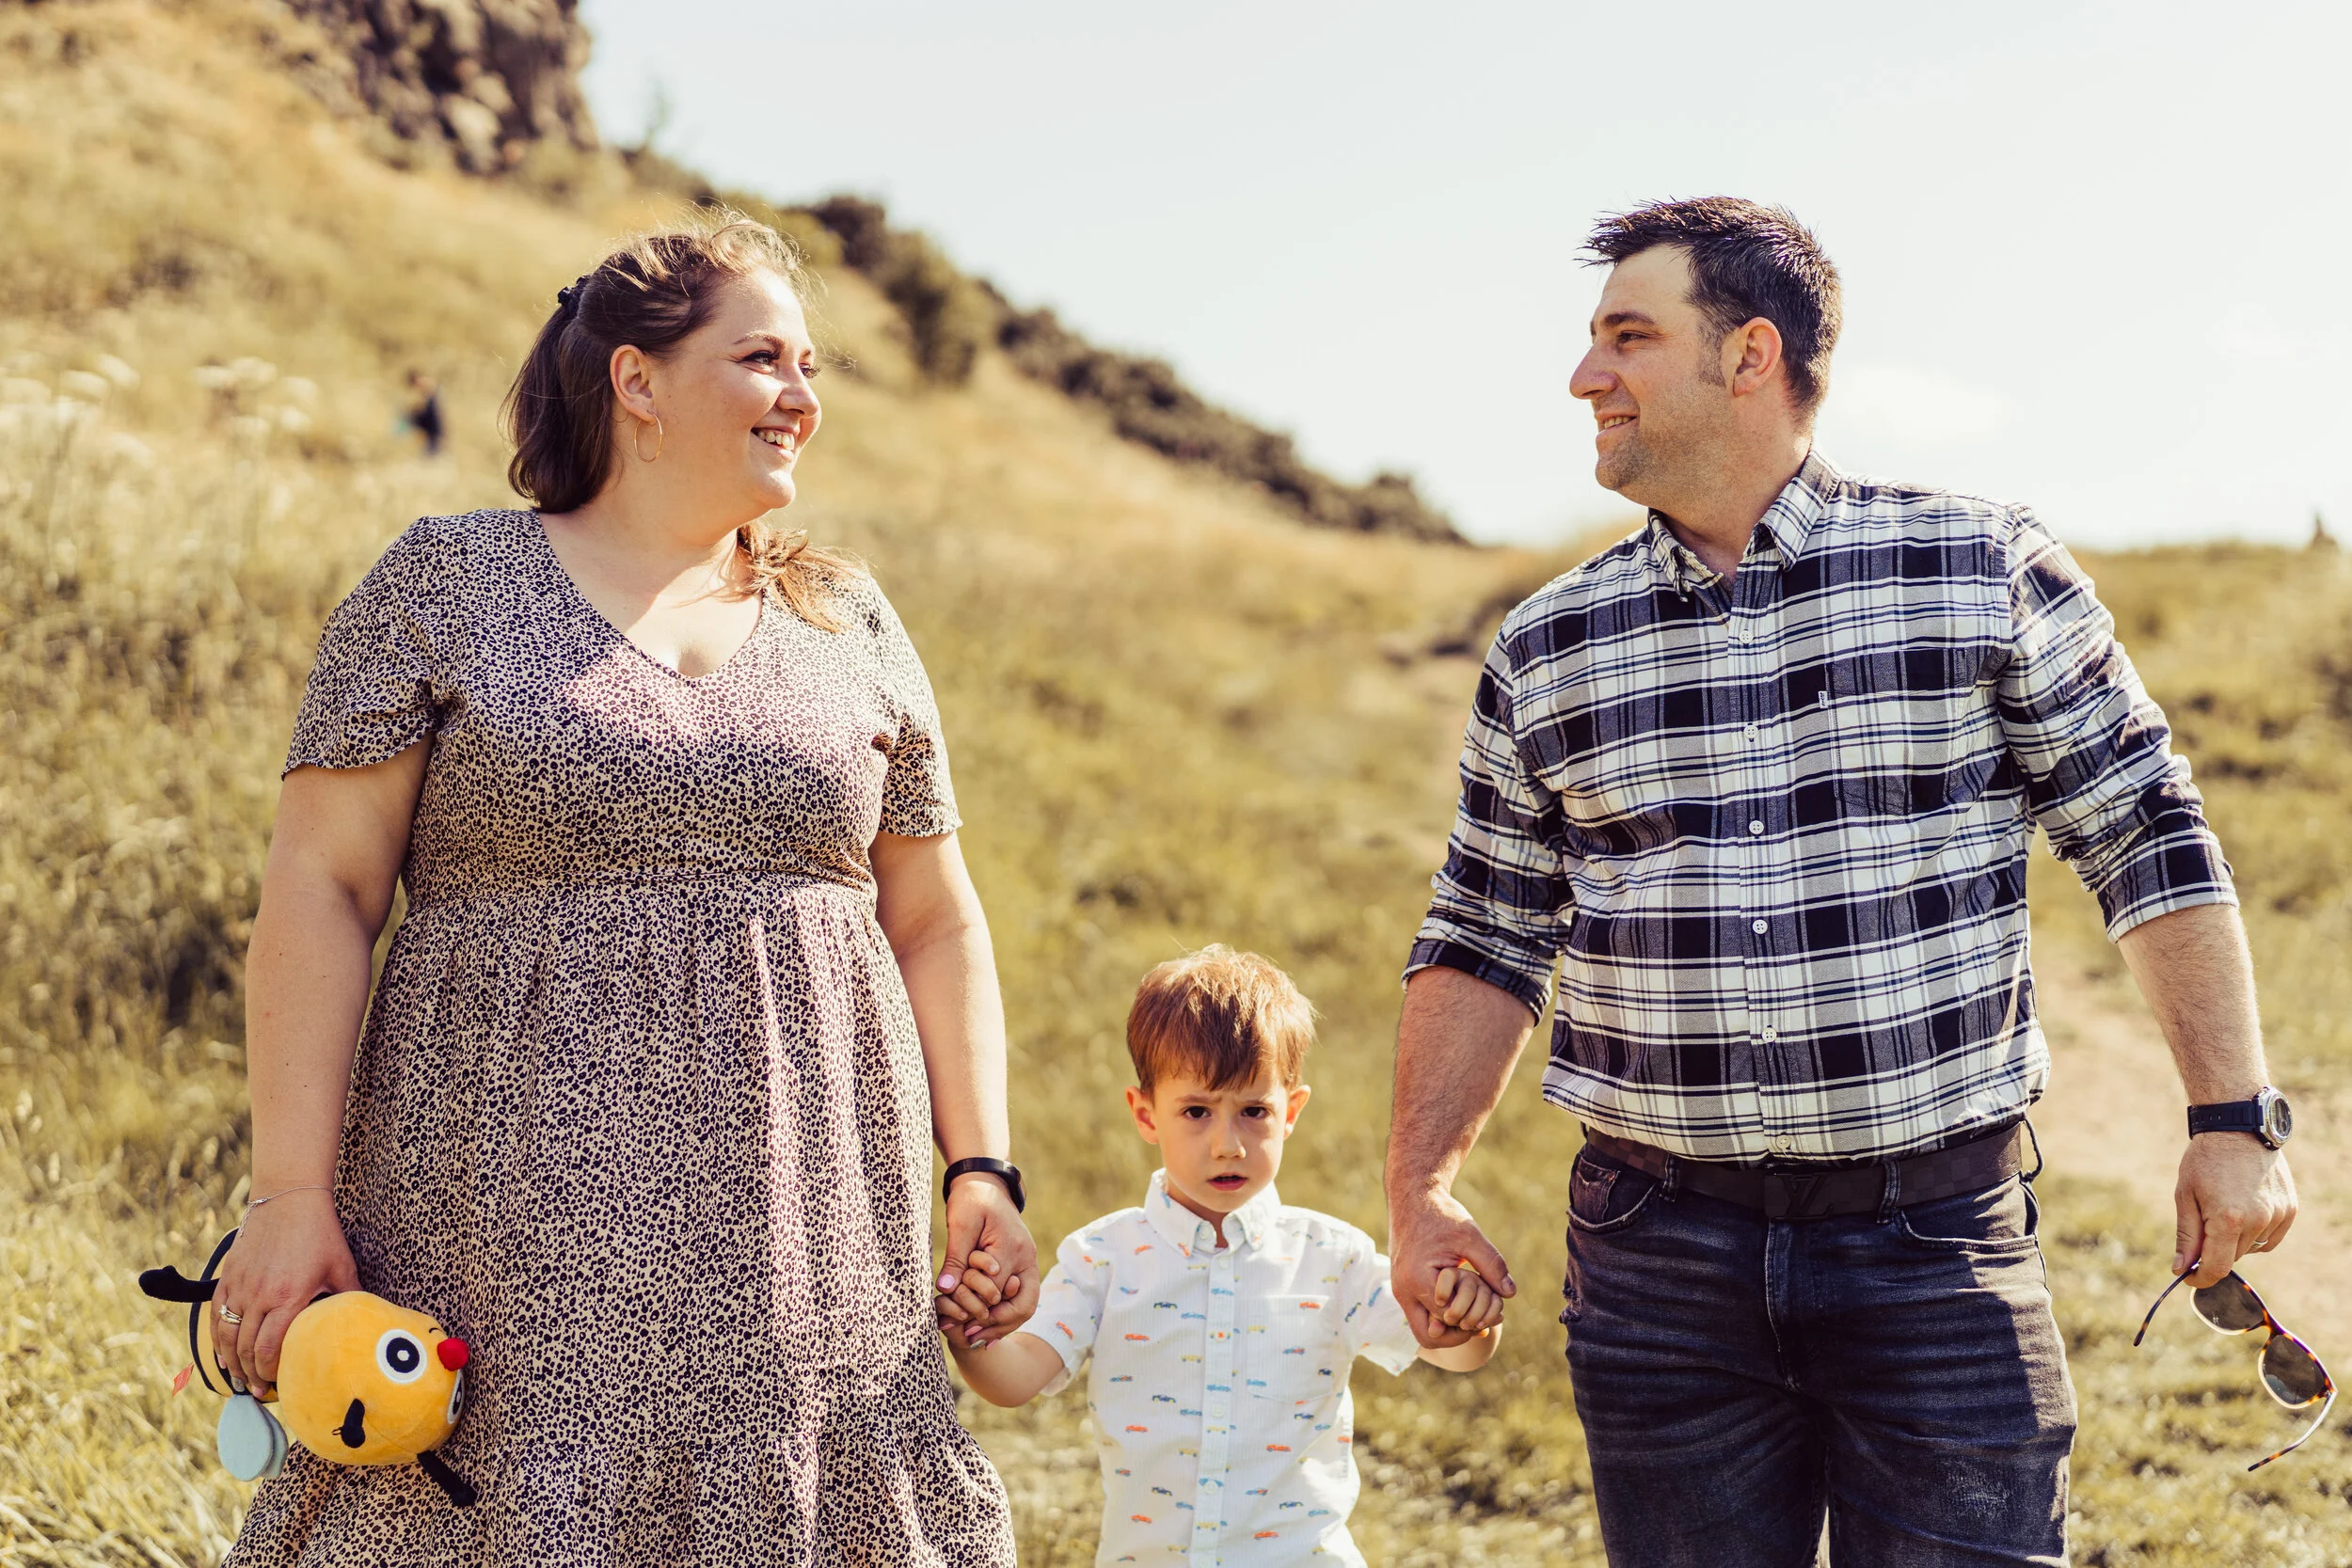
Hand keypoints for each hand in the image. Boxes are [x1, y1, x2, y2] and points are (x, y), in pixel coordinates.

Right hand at [211, 1189, 357, 1395]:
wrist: (289, 1200)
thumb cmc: (320, 1235)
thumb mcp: (342, 1267)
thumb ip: (350, 1298)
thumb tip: (365, 1323)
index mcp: (289, 1297)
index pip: (270, 1348)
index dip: (271, 1372)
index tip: (278, 1384)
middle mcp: (259, 1296)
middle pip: (246, 1348)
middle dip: (252, 1374)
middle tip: (260, 1391)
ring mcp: (240, 1286)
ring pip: (227, 1336)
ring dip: (231, 1362)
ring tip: (241, 1380)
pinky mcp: (227, 1277)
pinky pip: (215, 1316)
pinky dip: (217, 1339)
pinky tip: (224, 1355)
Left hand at [937, 1174, 1036, 1346]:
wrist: (985, 1182)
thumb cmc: (971, 1200)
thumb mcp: (961, 1224)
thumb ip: (956, 1258)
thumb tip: (945, 1290)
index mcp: (1011, 1248)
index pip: (996, 1291)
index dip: (977, 1310)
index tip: (957, 1326)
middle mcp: (1026, 1258)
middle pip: (1022, 1305)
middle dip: (996, 1325)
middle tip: (970, 1336)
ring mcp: (1027, 1262)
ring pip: (1026, 1305)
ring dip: (1003, 1323)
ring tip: (977, 1336)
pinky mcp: (1021, 1264)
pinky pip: (1021, 1296)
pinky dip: (1005, 1313)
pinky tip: (987, 1325)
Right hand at [1390, 1186, 1514, 1348]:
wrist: (1412, 1199)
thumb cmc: (1440, 1215)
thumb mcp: (1470, 1236)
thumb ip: (1492, 1265)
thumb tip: (1510, 1293)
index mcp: (1418, 1279)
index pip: (1449, 1317)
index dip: (1474, 1317)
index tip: (1493, 1309)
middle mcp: (1403, 1290)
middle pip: (1429, 1336)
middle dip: (1457, 1334)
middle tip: (1481, 1321)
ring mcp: (1400, 1291)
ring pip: (1423, 1329)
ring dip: (1448, 1327)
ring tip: (1474, 1313)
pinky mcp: (1403, 1287)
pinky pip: (1421, 1315)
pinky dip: (1441, 1315)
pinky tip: (1463, 1303)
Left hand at [2175, 1134, 2296, 1286]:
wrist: (2239, 1128)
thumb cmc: (2205, 1160)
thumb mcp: (2185, 1195)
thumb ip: (2187, 1236)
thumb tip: (2181, 1269)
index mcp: (2228, 1219)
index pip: (2217, 1268)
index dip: (2201, 1278)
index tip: (2189, 1277)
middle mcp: (2258, 1220)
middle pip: (2232, 1257)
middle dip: (2214, 1250)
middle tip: (2202, 1223)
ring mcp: (2278, 1215)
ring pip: (2251, 1249)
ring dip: (2235, 1240)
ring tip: (2224, 1207)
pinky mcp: (2290, 1210)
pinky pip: (2270, 1239)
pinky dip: (2255, 1234)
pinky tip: (2244, 1210)